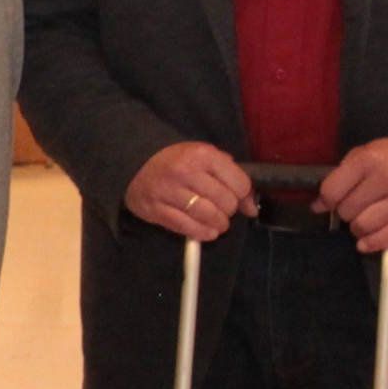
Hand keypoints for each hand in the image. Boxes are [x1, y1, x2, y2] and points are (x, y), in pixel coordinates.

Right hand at [124, 140, 256, 240]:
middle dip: (229, 210)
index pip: (239, 183)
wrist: (135, 163)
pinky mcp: (156, 209)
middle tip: (222, 209)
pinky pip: (186, 227)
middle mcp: (185, 172)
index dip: (243, 195)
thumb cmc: (177, 161)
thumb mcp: (205, 157)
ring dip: (218, 224)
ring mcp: (169, 192)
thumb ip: (230, 175)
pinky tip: (206, 231)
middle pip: (225, 202)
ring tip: (217, 223)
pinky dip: (202, 233)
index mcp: (202, 155)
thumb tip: (251, 207)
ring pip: (208, 216)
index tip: (238, 199)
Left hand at [321, 134, 387, 251]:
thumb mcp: (375, 151)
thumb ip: (345, 174)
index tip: (331, 204)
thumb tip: (318, 205)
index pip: (332, 191)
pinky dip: (373, 243)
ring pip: (365, 226)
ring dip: (359, 229)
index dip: (327, 202)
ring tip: (364, 223)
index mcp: (371, 158)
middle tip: (356, 210)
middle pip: (348, 210)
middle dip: (347, 214)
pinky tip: (366, 243)